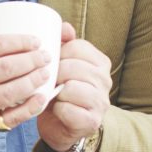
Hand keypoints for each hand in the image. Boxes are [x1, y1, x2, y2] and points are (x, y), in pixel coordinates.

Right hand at [0, 17, 52, 151]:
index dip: (20, 42)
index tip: (35, 41)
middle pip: (6, 68)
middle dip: (32, 60)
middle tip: (45, 57)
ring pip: (11, 92)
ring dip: (34, 81)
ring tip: (45, 73)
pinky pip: (12, 117)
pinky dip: (31, 107)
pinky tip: (42, 97)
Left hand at [36, 22, 110, 151]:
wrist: (61, 126)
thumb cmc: (59, 91)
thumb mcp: (61, 65)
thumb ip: (62, 44)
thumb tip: (63, 26)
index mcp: (99, 62)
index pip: (76, 47)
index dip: (56, 55)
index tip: (50, 64)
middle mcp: (105, 80)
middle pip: (72, 67)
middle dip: (53, 74)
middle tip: (47, 82)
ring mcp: (101, 101)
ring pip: (71, 87)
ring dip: (55, 92)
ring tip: (53, 96)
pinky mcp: (92, 121)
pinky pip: (68, 109)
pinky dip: (57, 110)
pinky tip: (56, 110)